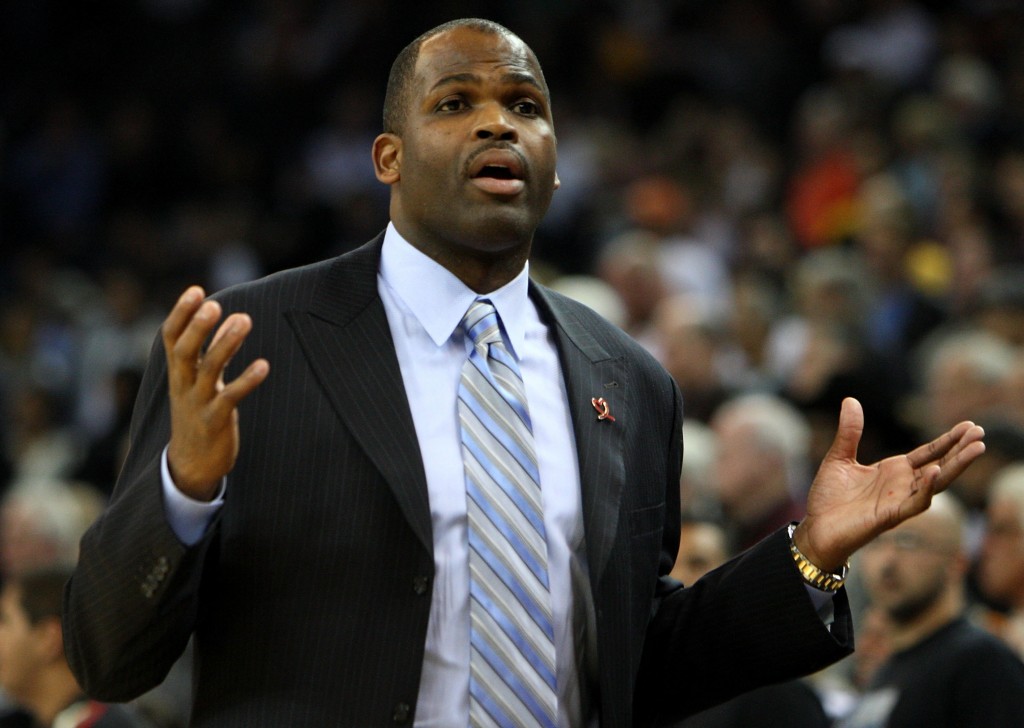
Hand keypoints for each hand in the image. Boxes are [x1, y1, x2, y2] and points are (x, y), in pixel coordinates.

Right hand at [163, 286, 268, 500]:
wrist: (192, 464)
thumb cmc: (199, 412)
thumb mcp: (200, 379)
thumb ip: (215, 349)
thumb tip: (235, 315)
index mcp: (178, 372)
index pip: (171, 338)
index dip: (181, 314)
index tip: (196, 290)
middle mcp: (183, 385)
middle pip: (184, 352)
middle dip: (197, 327)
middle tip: (214, 304)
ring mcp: (198, 404)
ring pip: (208, 371)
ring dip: (225, 345)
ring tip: (244, 320)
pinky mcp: (215, 422)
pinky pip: (229, 398)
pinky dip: (246, 381)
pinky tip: (264, 365)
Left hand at [793, 397, 984, 570]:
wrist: (815, 528)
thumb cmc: (829, 497)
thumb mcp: (839, 457)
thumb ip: (849, 432)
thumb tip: (850, 399)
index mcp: (893, 470)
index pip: (928, 453)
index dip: (948, 440)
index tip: (968, 425)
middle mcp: (902, 485)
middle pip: (940, 465)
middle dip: (960, 450)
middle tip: (981, 433)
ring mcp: (899, 501)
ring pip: (936, 483)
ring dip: (956, 466)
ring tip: (975, 448)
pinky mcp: (890, 516)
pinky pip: (916, 503)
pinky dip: (928, 488)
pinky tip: (937, 471)